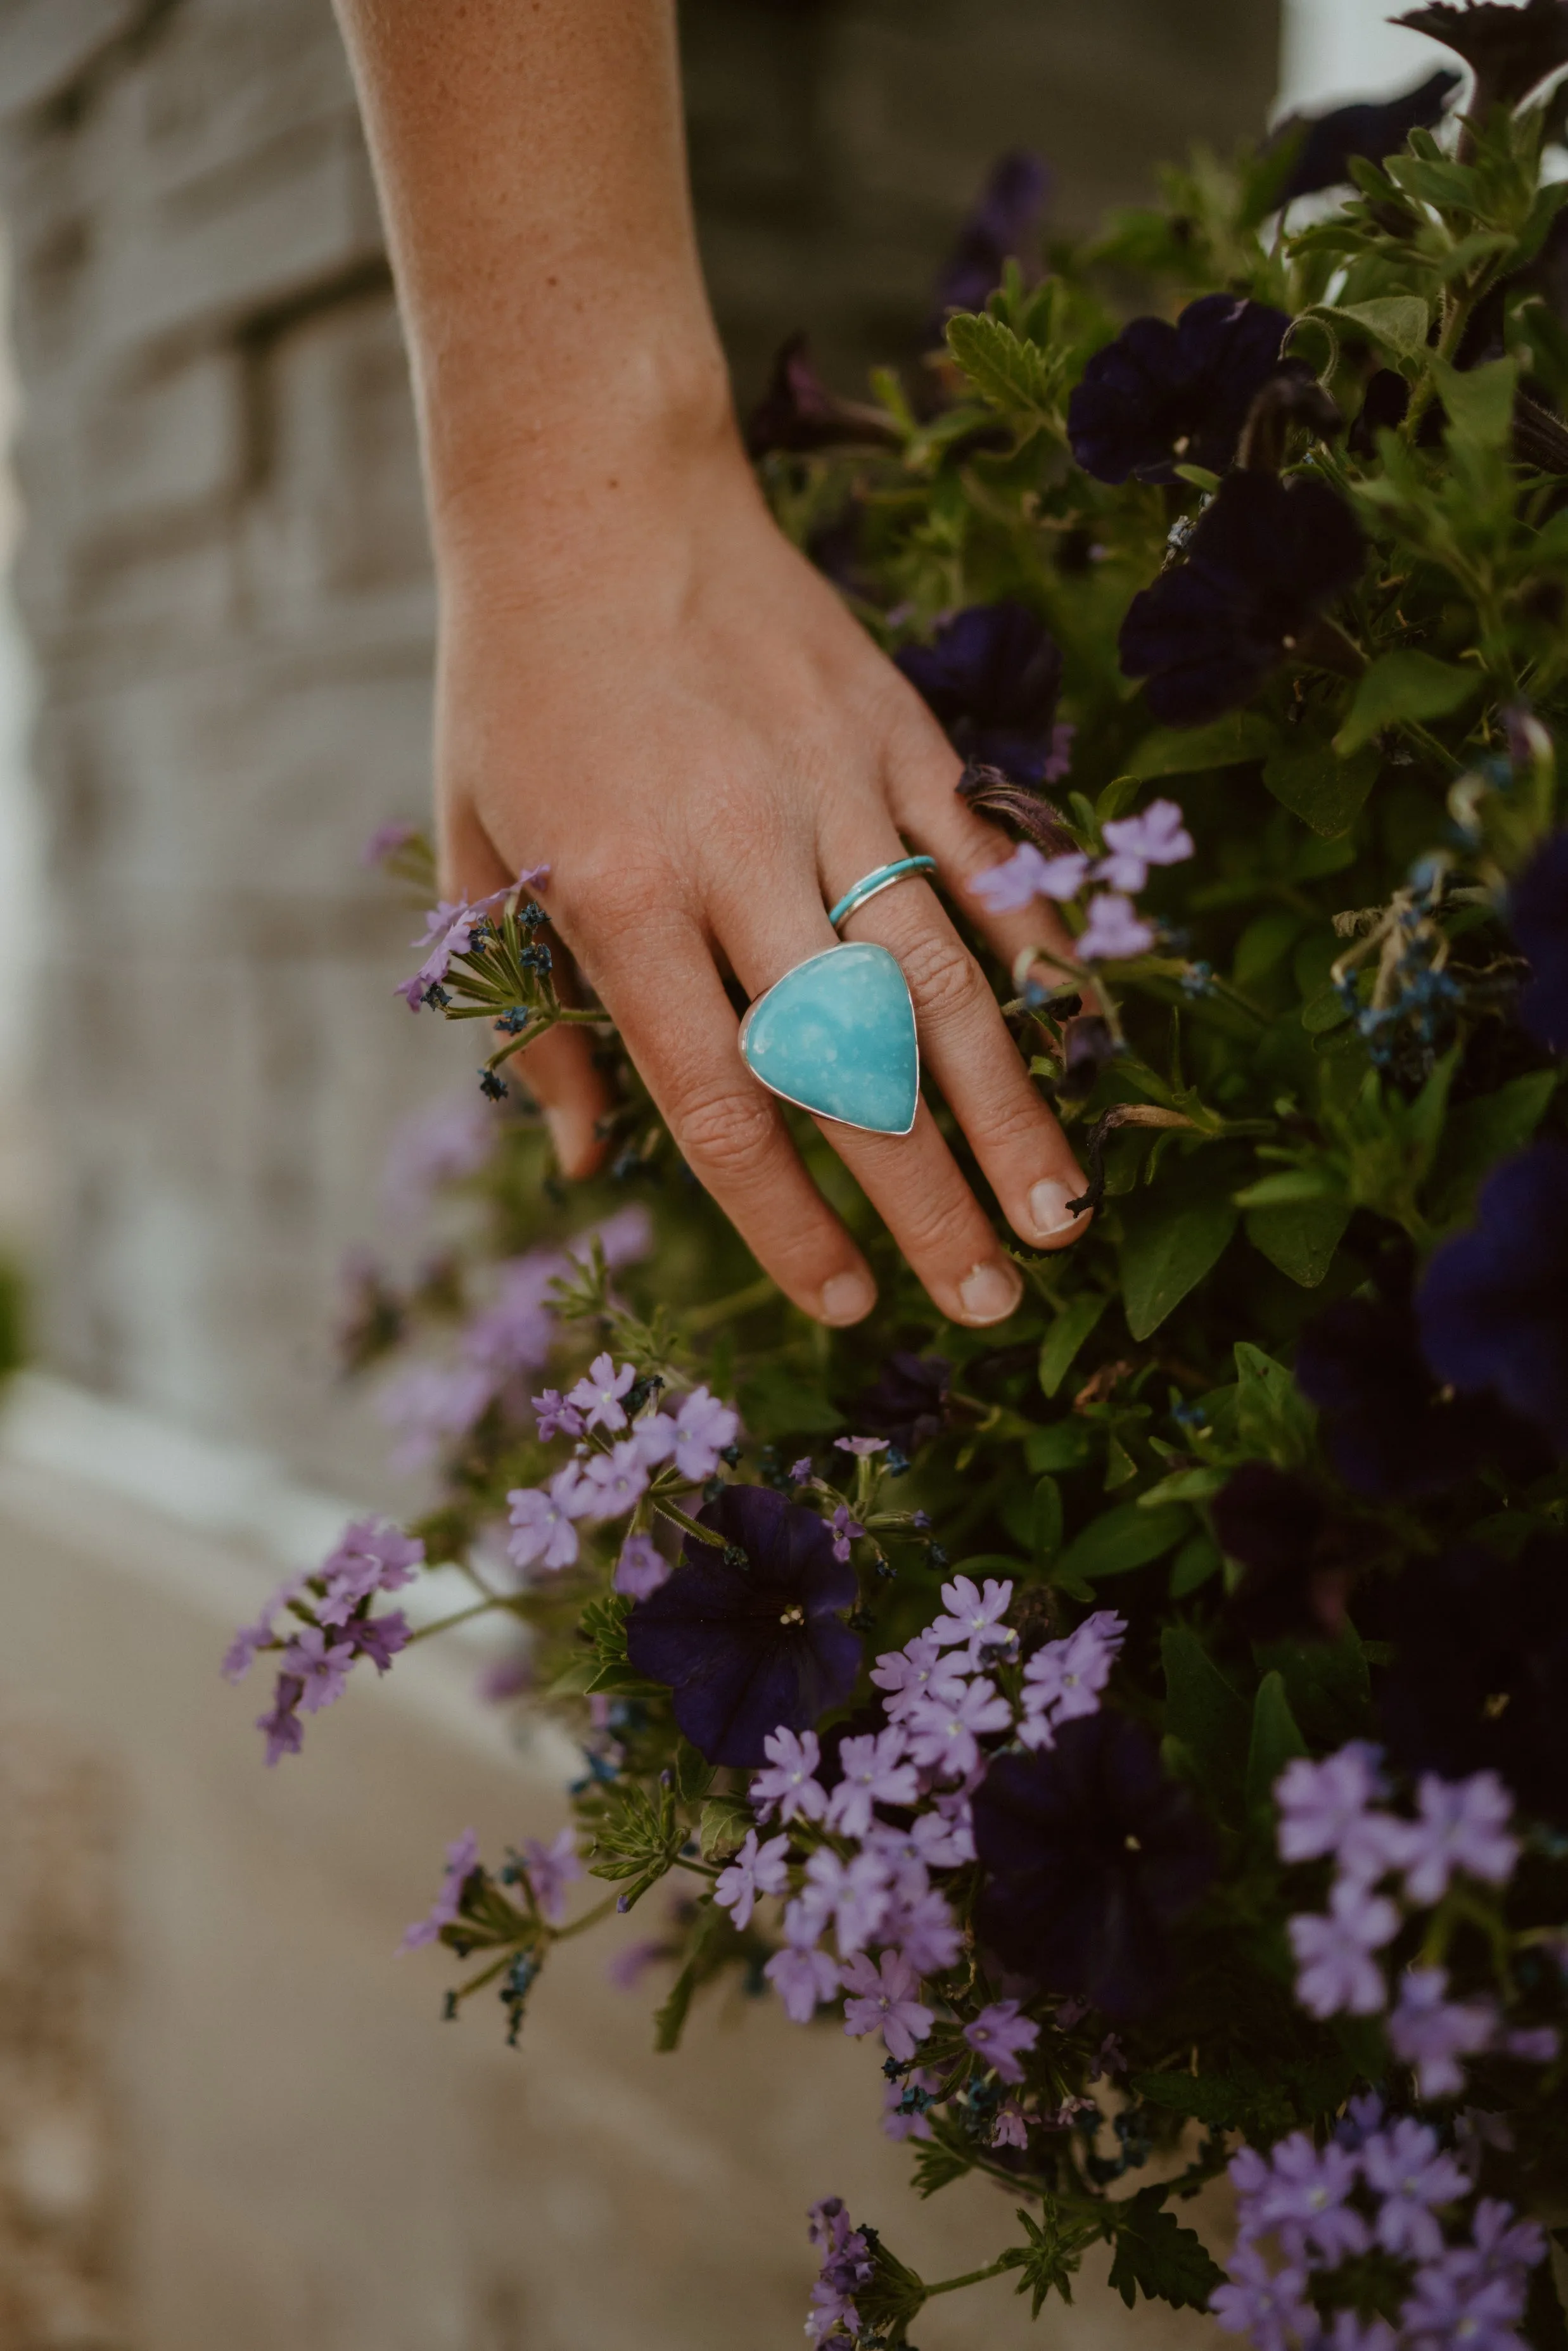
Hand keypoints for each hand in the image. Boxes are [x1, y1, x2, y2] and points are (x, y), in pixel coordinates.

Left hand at [434, 406, 1089, 1329]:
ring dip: (1008, 1109)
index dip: (787, 1221)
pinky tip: (1080, 1038)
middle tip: (988, 1305)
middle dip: (926, 1202)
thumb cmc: (517, 688)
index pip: (720, 1103)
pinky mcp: (895, 732)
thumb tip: (589, 1164)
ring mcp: (830, 790)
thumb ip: (534, 1017)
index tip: (843, 1307)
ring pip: (939, 980)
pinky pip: (979, 860)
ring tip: (1062, 1216)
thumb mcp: (477, 854)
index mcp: (620, 898)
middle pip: (850, 1065)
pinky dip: (1035, 951)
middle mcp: (736, 854)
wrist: (593, 491)